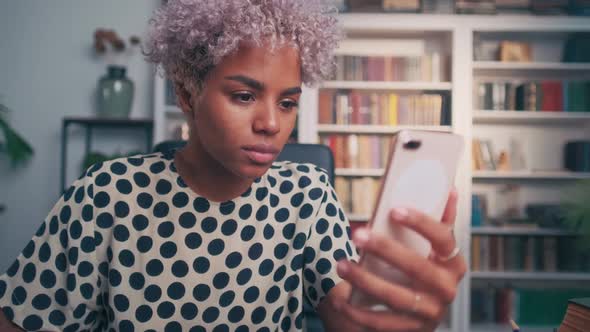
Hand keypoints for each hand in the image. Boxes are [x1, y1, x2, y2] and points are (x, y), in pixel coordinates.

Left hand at [335, 190, 465, 331]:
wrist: (422, 317)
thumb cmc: (421, 269)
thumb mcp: (432, 249)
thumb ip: (439, 221)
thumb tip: (448, 188)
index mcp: (453, 262)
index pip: (443, 238)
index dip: (421, 223)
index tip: (393, 210)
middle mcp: (446, 288)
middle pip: (416, 267)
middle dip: (385, 249)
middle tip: (357, 234)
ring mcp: (431, 313)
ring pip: (397, 296)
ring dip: (366, 280)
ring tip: (341, 265)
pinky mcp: (412, 331)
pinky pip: (382, 323)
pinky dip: (359, 312)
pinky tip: (340, 299)